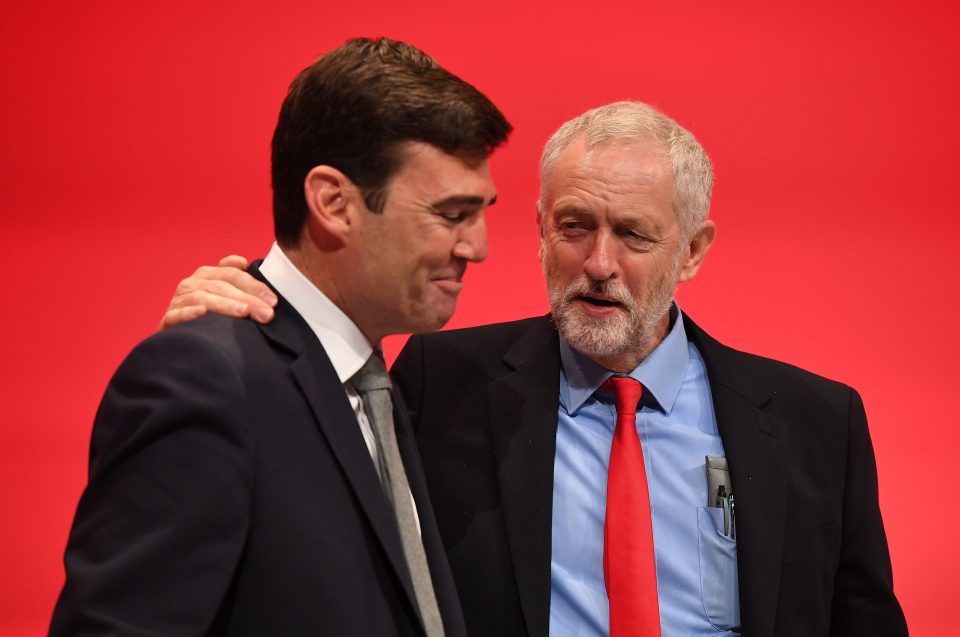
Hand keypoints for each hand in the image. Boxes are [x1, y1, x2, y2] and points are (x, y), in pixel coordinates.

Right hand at [158, 255, 277, 330]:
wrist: (180, 344)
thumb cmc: (210, 317)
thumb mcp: (226, 297)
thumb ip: (236, 280)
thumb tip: (244, 262)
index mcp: (208, 275)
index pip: (233, 274)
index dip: (254, 285)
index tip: (273, 301)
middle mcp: (192, 284)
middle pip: (221, 286)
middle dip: (247, 299)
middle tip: (266, 314)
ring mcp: (178, 300)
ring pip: (202, 297)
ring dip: (224, 304)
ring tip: (242, 312)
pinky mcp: (167, 319)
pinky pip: (176, 314)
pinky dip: (189, 312)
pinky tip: (202, 313)